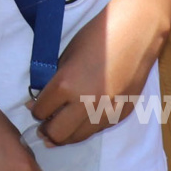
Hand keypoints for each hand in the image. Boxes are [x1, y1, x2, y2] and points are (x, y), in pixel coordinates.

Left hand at [30, 0, 164, 146]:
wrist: (135, 32)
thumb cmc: (98, 34)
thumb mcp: (68, 54)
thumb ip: (56, 79)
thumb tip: (44, 98)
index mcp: (67, 84)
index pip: (41, 110)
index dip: (35, 109)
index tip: (34, 107)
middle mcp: (85, 104)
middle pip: (57, 134)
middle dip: (46, 130)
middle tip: (42, 125)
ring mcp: (105, 113)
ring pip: (78, 138)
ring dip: (66, 134)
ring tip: (59, 127)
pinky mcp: (121, 115)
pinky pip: (97, 129)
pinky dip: (86, 126)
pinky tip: (82, 117)